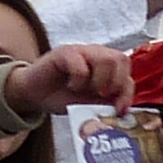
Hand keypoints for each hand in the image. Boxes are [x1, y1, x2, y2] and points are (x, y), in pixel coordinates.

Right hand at [4, 44, 132, 120]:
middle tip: (100, 96)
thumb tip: (124, 111)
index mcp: (106, 66)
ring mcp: (81, 51)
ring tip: (85, 90)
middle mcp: (96, 54)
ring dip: (99, 81)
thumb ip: (108, 104)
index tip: (119, 109)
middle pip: (120, 59)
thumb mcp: (91, 105)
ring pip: (106, 59)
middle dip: (115, 83)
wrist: (34, 94)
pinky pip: (81, 63)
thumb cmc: (63, 97)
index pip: (127, 70)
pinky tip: (71, 86)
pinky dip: (79, 79)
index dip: (127, 91)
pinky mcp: (64, 52)